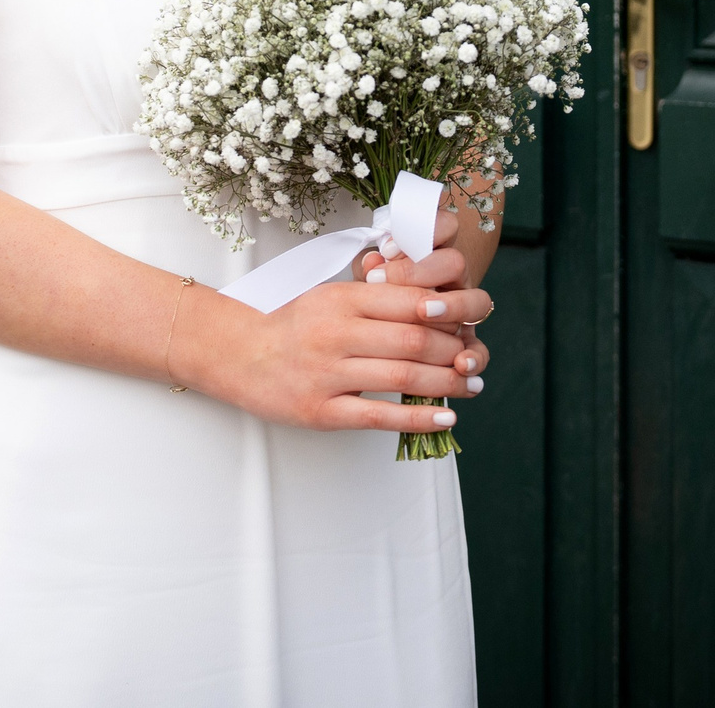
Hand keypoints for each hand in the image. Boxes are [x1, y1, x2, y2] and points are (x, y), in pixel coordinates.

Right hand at [176, 224, 488, 434]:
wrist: (240, 357)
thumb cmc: (294, 327)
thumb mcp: (330, 297)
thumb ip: (375, 297)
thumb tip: (434, 304)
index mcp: (341, 298)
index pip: (408, 301)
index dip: (447, 312)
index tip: (467, 322)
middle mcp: (335, 333)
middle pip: (413, 339)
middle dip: (454, 350)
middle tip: (474, 358)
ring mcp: (327, 373)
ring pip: (402, 376)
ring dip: (447, 383)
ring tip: (471, 387)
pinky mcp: (321, 411)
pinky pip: (379, 414)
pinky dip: (418, 417)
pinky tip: (445, 417)